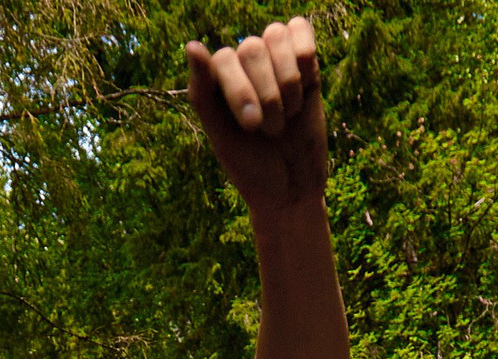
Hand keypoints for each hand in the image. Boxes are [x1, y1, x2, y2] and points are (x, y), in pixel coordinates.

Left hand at [185, 19, 326, 211]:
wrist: (292, 190)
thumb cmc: (250, 168)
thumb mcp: (221, 136)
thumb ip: (203, 91)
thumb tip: (191, 45)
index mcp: (216, 81)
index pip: (224, 58)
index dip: (241, 90)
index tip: (251, 127)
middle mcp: (242, 66)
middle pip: (251, 47)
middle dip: (267, 95)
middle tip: (270, 130)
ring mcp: (274, 62)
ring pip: (275, 35)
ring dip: (287, 81)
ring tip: (289, 114)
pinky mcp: (305, 64)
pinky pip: (300, 29)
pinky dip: (304, 56)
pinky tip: (306, 86)